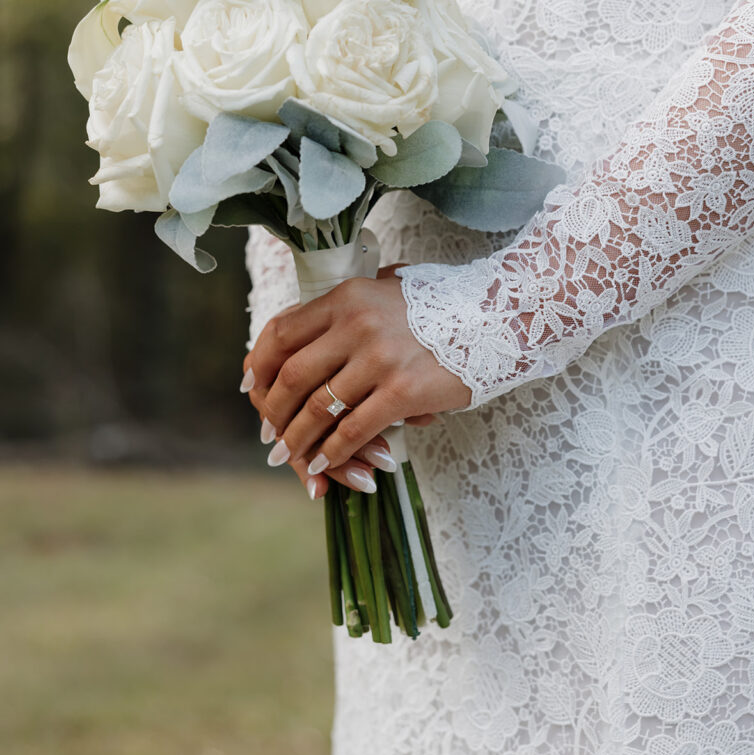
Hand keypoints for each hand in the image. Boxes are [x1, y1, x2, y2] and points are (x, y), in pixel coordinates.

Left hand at [243, 265, 470, 496]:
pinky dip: (334, 452)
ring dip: (299, 439)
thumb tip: (304, 339)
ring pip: (319, 409)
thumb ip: (347, 310)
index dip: (261, 366)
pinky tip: (326, 464)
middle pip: (293, 376)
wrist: (499, 315)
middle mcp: (357, 324)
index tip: (253, 389)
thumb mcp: (386, 291)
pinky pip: (354, 430)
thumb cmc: (442, 305)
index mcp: (346, 297)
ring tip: (290, 456)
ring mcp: (380, 359)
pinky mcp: (404, 392)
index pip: (282, 333)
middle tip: (270, 434)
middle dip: (274, 412)